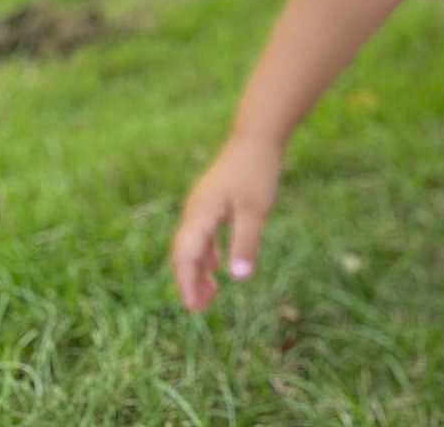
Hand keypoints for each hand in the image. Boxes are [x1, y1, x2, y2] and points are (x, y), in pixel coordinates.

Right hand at [171, 135, 282, 311]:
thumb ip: (246, 242)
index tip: (196, 308)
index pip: (185, 257)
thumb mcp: (256, 210)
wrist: (259, 135)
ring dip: (198, 269)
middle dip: (190, 282)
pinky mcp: (213, 199)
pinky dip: (207, 252)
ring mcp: (202, 203)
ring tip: (210, 294)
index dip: (188, 284)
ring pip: (192, 244)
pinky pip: (202, 233)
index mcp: (201, 214)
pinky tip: (217, 264)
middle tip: (203, 309)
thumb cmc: (258, 171)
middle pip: (184, 253)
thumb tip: (239, 278)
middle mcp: (195, 210)